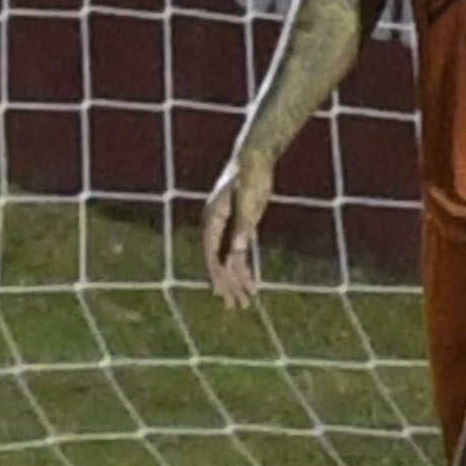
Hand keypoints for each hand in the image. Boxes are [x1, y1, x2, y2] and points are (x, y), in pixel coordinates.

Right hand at [201, 149, 275, 309]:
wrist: (254, 158)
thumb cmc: (251, 177)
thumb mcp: (250, 202)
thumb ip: (244, 226)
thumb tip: (237, 252)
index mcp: (212, 220)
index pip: (212, 254)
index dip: (216, 275)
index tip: (220, 294)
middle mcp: (215, 226)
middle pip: (219, 261)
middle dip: (228, 284)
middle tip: (236, 307)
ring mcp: (225, 226)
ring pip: (229, 259)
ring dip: (237, 280)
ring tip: (246, 302)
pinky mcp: (238, 224)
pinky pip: (238, 251)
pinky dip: (244, 267)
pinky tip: (250, 282)